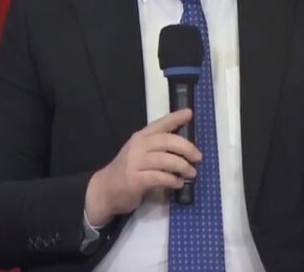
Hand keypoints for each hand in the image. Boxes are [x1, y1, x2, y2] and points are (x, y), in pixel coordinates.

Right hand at [84, 109, 201, 225]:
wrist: (104, 190)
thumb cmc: (127, 171)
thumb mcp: (140, 153)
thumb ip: (157, 148)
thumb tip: (185, 149)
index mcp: (140, 137)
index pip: (160, 124)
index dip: (175, 118)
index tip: (189, 113)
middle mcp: (138, 146)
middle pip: (167, 141)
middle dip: (186, 148)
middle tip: (198, 157)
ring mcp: (135, 162)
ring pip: (166, 160)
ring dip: (183, 166)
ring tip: (191, 173)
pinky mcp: (135, 180)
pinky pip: (160, 177)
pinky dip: (172, 180)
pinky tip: (178, 183)